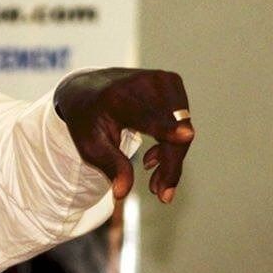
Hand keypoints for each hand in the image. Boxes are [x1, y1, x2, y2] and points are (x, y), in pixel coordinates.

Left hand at [54, 67, 193, 203]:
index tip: (186, 136)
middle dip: (170, 166)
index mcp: (117, 98)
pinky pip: (183, 119)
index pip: (146, 117)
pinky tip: (152, 158)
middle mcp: (142, 83)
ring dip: (172, 157)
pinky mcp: (172, 80)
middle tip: (160, 195)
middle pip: (172, 130)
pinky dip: (173, 141)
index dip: (166, 129)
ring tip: (150, 174)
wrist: (87, 88)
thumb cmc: (88, 120)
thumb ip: (110, 166)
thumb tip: (122, 194)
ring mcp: (161, 78)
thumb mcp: (90, 146)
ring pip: (183, 127)